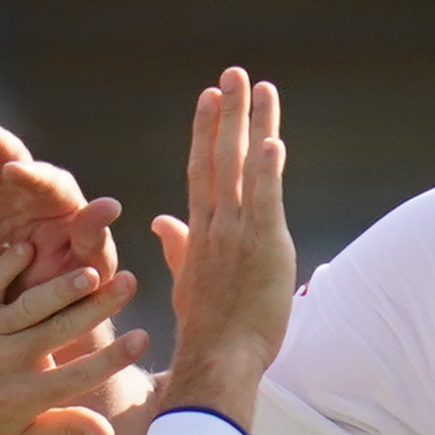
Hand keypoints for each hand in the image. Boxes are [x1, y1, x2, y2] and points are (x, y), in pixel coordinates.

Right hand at [0, 120, 115, 302]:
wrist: (35, 314)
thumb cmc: (76, 289)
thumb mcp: (91, 268)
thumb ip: (94, 237)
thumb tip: (110, 206)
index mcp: (60, 200)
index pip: (47, 180)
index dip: (32, 175)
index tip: (15, 173)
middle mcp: (24, 190)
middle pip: (10, 160)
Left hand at [0, 239, 143, 434]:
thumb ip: (66, 429)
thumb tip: (110, 434)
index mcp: (26, 397)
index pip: (79, 377)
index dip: (113, 359)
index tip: (143, 338)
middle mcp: (7, 364)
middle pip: (61, 332)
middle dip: (99, 308)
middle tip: (130, 283)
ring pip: (32, 306)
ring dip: (63, 287)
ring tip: (93, 271)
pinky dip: (10, 264)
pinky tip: (33, 245)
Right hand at [153, 69, 293, 423]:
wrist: (216, 361)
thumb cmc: (207, 331)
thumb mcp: (187, 283)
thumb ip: (178, 247)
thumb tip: (162, 221)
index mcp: (199, 233)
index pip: (202, 170)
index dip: (206, 131)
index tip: (210, 97)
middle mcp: (214, 225)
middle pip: (219, 156)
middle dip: (227, 113)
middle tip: (234, 73)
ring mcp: (237, 233)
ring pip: (242, 167)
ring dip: (250, 124)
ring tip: (257, 86)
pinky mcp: (262, 246)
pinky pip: (265, 199)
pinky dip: (267, 170)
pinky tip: (272, 140)